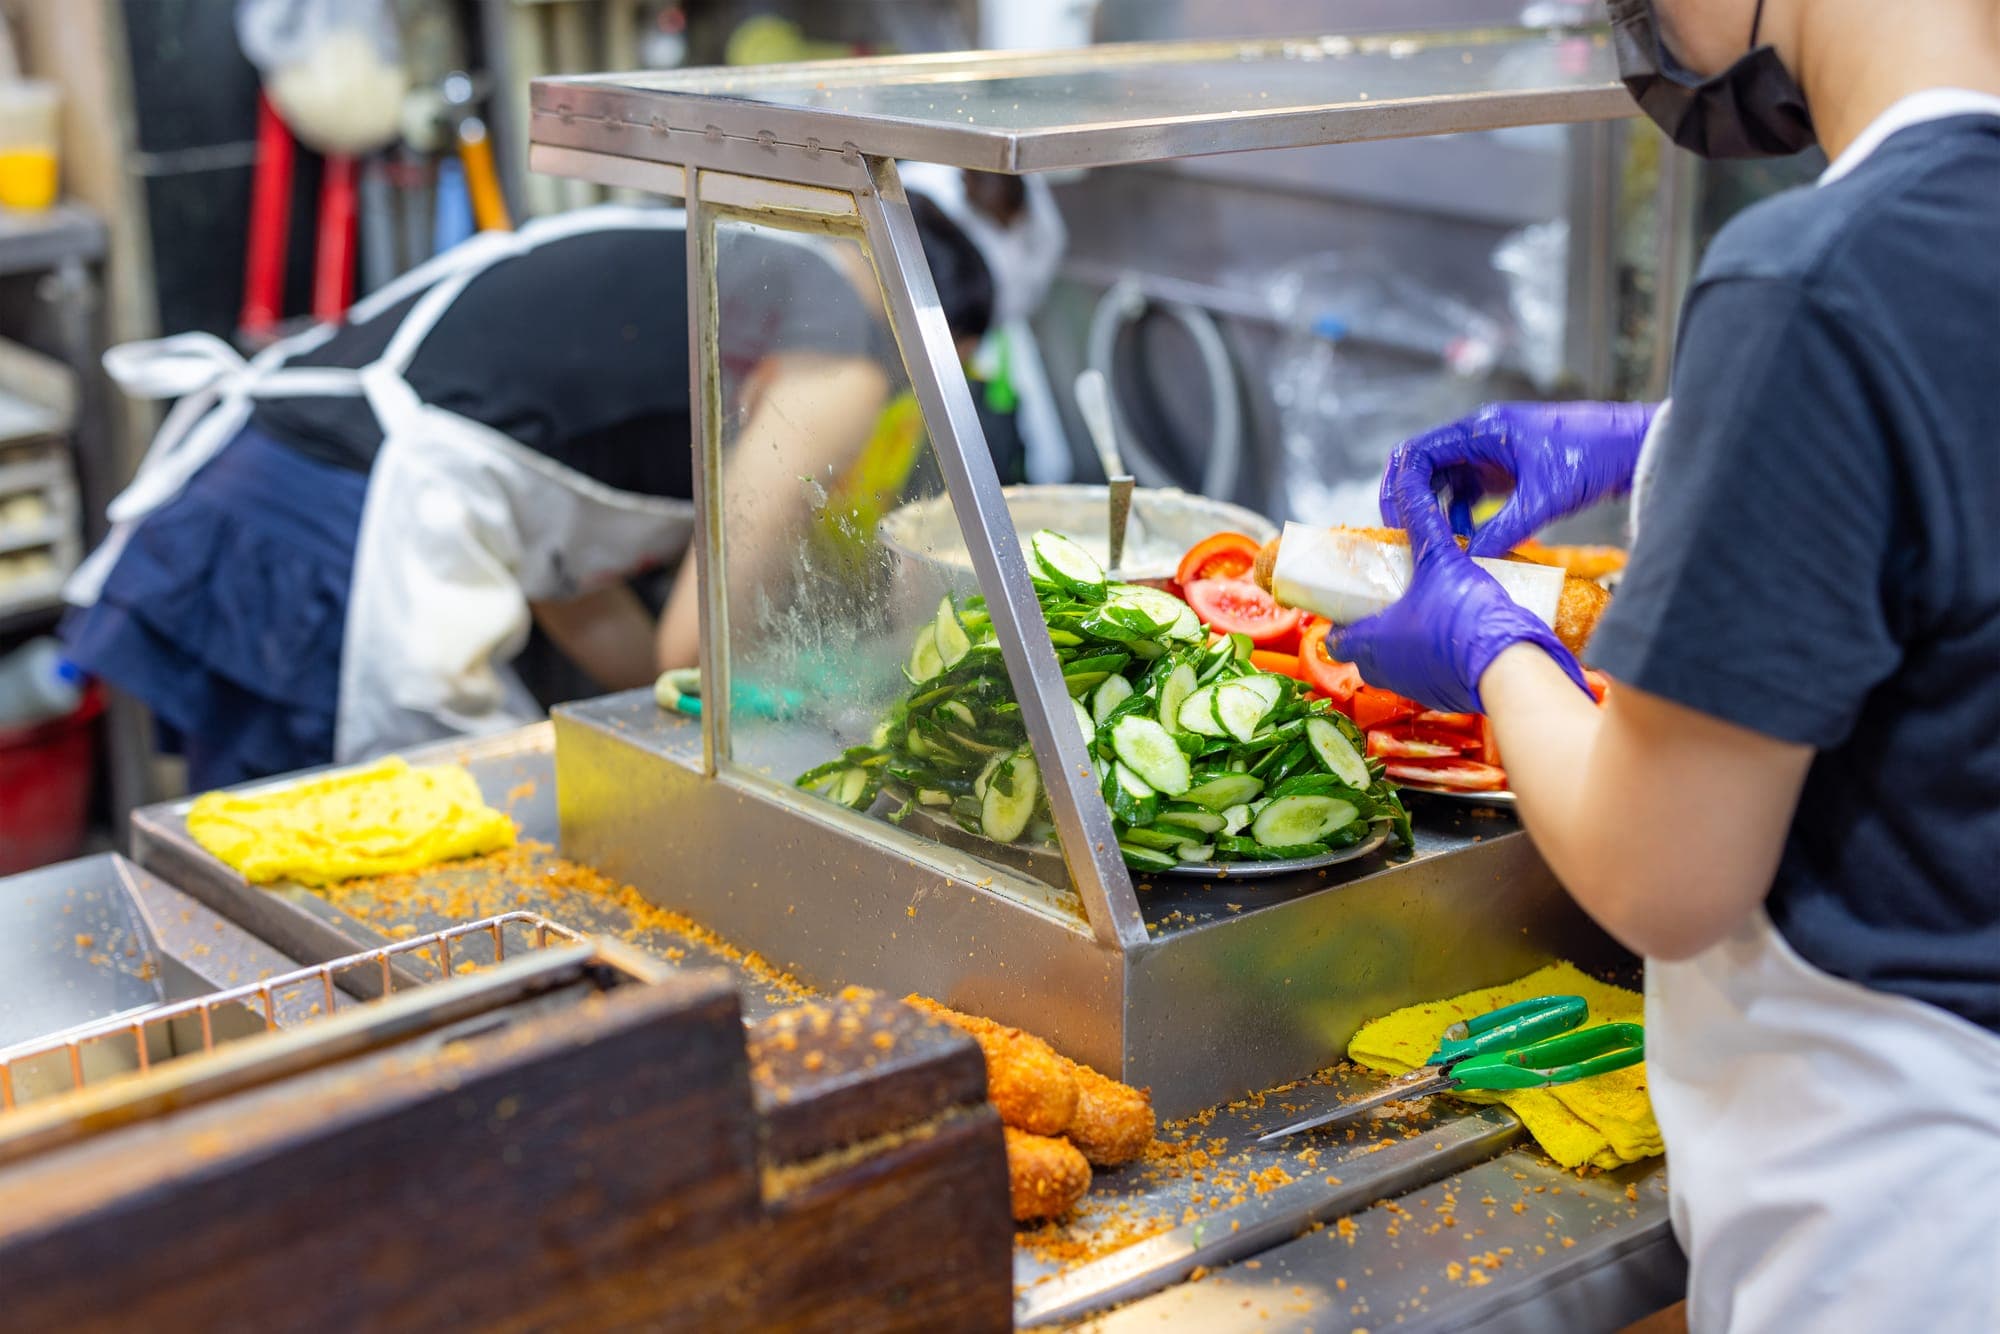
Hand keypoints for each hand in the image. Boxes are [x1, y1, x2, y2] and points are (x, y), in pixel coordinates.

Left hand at [1338, 453, 1589, 713]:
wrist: (1513, 668)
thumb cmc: (1468, 616)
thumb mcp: (1441, 558)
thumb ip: (1423, 519)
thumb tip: (1407, 478)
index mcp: (1371, 644)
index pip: (1337, 639)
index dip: (1342, 619)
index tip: (1356, 599)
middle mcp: (1386, 673)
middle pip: (1366, 653)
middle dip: (1375, 628)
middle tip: (1393, 599)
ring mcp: (1415, 690)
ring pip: (1398, 667)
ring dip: (1405, 644)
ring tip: (1427, 612)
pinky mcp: (1445, 698)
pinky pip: (1430, 678)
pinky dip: (1435, 659)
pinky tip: (1455, 636)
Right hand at [1379, 401, 1656, 557]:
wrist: (1637, 448)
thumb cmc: (1594, 457)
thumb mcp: (1545, 498)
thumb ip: (1504, 530)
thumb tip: (1467, 562)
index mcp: (1482, 429)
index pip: (1417, 452)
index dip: (1399, 486)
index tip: (1397, 520)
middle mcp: (1481, 437)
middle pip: (1424, 467)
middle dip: (1411, 502)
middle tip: (1406, 537)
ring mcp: (1494, 454)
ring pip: (1445, 483)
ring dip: (1438, 513)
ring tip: (1443, 546)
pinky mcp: (1508, 471)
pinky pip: (1470, 494)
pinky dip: (1463, 517)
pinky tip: (1472, 541)